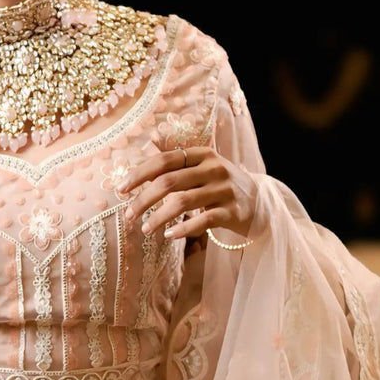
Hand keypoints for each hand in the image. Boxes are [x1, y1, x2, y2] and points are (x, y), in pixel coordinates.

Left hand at [118, 143, 254, 242]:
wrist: (259, 202)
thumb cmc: (220, 184)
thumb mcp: (202, 166)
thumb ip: (178, 160)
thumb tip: (148, 143)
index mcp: (202, 154)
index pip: (164, 160)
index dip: (140, 174)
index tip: (121, 189)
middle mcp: (214, 169)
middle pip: (169, 182)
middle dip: (144, 199)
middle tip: (128, 214)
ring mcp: (224, 190)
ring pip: (182, 202)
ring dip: (158, 217)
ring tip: (144, 229)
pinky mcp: (232, 212)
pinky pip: (203, 221)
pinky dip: (182, 229)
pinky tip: (168, 235)